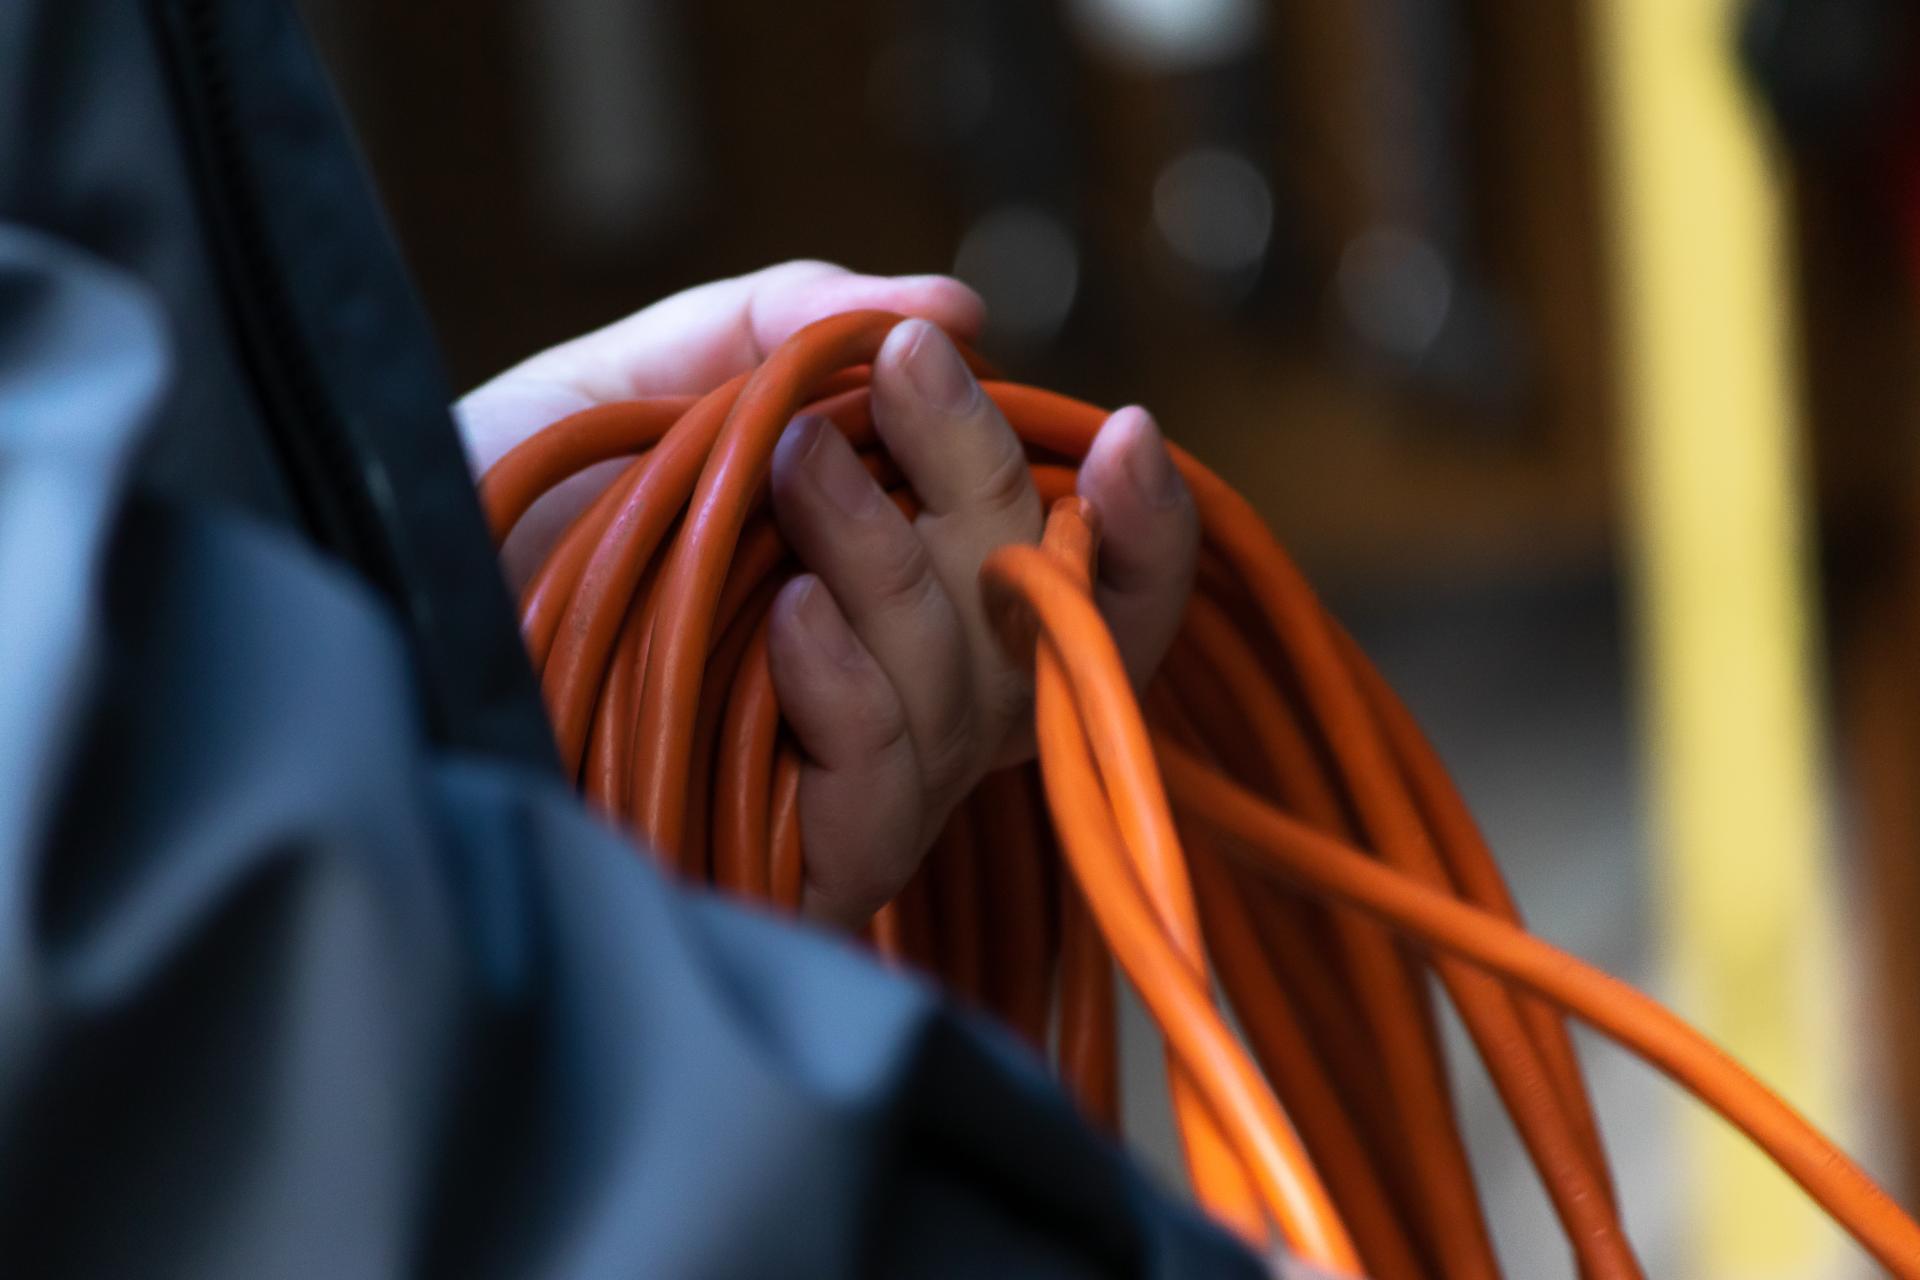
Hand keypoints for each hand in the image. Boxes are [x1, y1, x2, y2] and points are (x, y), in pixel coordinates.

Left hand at [458, 261, 1198, 928]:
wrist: (370, 623)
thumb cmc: (502, 518)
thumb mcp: (636, 382)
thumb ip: (786, 329)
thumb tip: (961, 306)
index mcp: (899, 590)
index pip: (1088, 595)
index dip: (1141, 534)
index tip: (1131, 437)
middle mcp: (906, 696)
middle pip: (1041, 621)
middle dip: (979, 480)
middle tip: (901, 375)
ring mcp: (857, 790)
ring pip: (969, 694)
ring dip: (891, 564)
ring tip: (790, 471)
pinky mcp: (796, 870)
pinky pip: (886, 788)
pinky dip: (848, 688)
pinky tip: (782, 623)